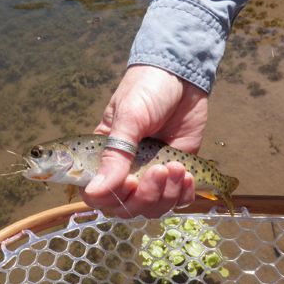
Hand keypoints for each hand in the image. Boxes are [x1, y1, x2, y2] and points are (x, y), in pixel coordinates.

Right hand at [80, 65, 207, 217]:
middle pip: (128, 207)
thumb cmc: (147, 89)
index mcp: (105, 156)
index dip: (112, 198)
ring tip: (177, 167)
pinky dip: (184, 194)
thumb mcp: (129, 118)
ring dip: (167, 194)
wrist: (182, 76)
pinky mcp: (177, 172)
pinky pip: (178, 199)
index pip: (98, 194)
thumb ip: (115, 155)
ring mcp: (152, 173)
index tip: (131, 181)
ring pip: (154, 206)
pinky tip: (187, 175)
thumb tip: (95, 192)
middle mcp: (127, 170)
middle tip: (159, 171)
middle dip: (146, 197)